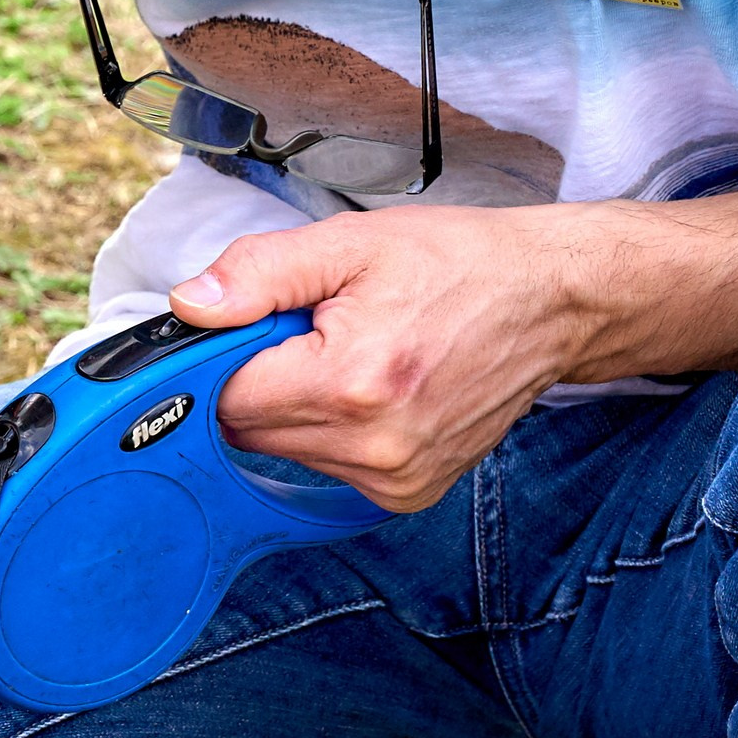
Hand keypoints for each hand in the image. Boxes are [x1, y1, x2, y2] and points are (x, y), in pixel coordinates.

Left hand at [168, 206, 601, 512]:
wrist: (550, 301)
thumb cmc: (454, 264)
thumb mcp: (348, 243)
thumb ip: (257, 274)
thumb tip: (187, 307)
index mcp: (351, 384)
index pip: (224, 394)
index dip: (221, 355)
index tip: (250, 324)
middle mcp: (374, 446)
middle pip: (248, 427)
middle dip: (260, 376)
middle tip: (313, 329)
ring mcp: (395, 478)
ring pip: (282, 449)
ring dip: (294, 403)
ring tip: (350, 352)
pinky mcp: (409, 493)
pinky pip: (325, 465)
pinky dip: (329, 428)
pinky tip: (371, 388)